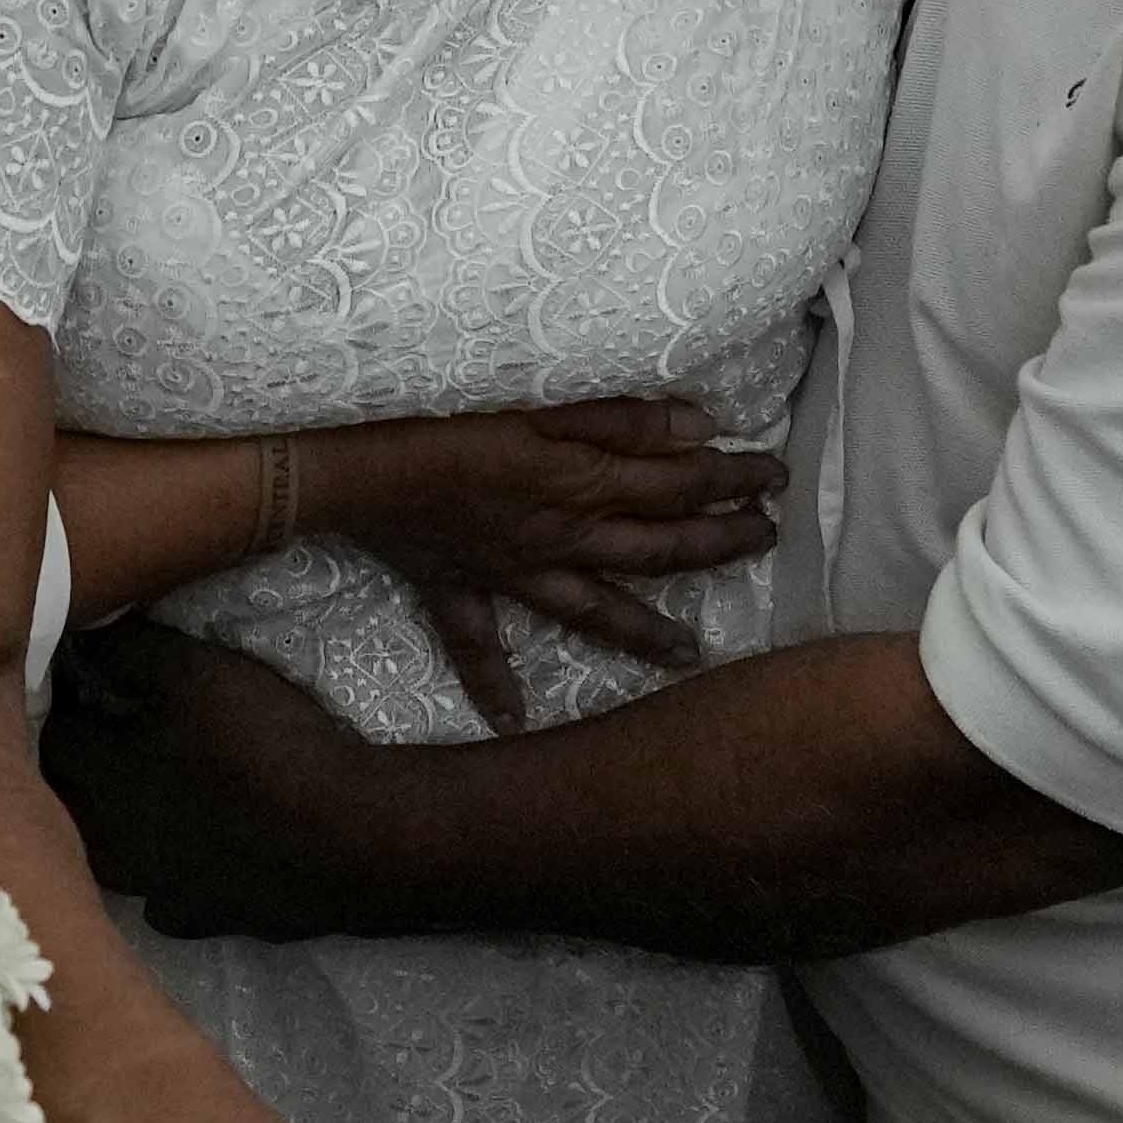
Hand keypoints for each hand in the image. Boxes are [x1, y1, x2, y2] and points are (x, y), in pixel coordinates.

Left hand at [44, 614, 384, 938]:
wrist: (344, 836)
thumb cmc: (264, 744)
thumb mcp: (195, 671)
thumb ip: (129, 651)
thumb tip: (81, 641)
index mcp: (106, 772)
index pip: (57, 733)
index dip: (66, 702)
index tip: (85, 683)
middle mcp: (114, 836)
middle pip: (65, 804)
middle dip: (70, 769)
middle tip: (99, 737)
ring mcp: (155, 886)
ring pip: (103, 860)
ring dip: (105, 828)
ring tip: (130, 801)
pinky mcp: (201, 916)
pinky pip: (161, 903)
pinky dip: (163, 881)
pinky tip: (183, 862)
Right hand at [318, 399, 779, 729]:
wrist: (348, 469)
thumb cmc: (439, 419)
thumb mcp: (538, 402)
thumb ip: (621, 420)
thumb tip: (699, 431)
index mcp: (581, 486)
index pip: (675, 485)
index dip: (729, 479)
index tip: (774, 477)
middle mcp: (557, 539)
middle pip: (652, 548)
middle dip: (714, 545)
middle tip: (764, 540)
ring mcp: (508, 570)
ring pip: (592, 608)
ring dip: (643, 631)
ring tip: (690, 654)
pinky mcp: (453, 584)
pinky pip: (476, 644)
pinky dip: (494, 683)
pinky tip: (513, 720)